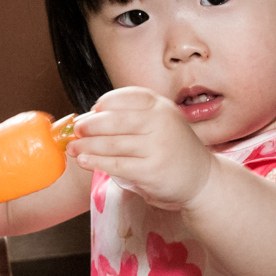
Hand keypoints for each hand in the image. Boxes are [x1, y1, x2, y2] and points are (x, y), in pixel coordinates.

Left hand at [67, 86, 214, 209]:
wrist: (202, 178)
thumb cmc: (174, 150)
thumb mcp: (161, 122)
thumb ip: (133, 117)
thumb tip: (89, 117)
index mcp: (160, 106)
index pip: (124, 97)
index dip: (103, 104)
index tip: (90, 112)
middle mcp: (160, 121)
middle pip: (114, 120)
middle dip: (89, 125)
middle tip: (76, 130)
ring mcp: (157, 146)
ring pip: (111, 143)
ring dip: (86, 145)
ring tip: (73, 148)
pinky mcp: (152, 170)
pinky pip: (116, 164)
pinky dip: (96, 162)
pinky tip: (84, 160)